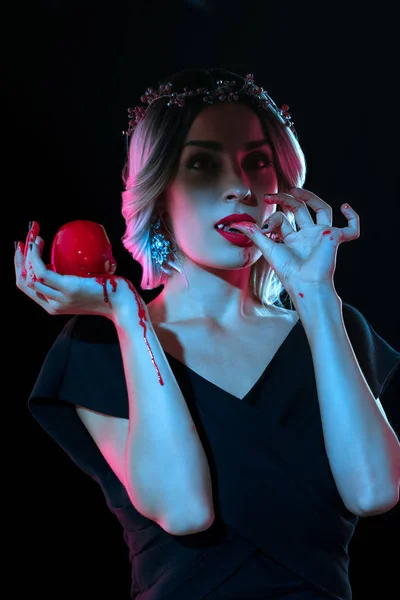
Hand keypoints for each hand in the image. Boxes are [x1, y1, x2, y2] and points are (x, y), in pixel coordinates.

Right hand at [14, 224, 142, 319]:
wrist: (123, 304)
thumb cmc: (108, 294)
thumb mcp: (84, 289)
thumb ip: (72, 281)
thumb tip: (68, 259)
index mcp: (54, 307)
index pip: (28, 288)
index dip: (20, 269)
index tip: (22, 251)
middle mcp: (52, 305)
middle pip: (23, 282)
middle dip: (18, 259)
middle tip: (22, 241)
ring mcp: (59, 298)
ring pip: (29, 275)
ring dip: (27, 253)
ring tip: (33, 238)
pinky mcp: (67, 288)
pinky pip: (41, 270)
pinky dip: (35, 254)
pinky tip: (39, 243)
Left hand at [233, 187, 359, 296]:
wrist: (305, 284)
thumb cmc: (288, 272)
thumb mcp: (267, 248)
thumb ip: (254, 234)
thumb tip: (235, 224)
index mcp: (292, 239)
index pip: (283, 219)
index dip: (272, 217)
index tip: (264, 227)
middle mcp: (307, 236)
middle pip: (300, 209)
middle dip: (286, 200)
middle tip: (271, 195)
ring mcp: (322, 236)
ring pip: (321, 210)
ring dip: (310, 197)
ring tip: (295, 190)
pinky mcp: (335, 238)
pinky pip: (351, 228)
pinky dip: (353, 218)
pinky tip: (345, 207)